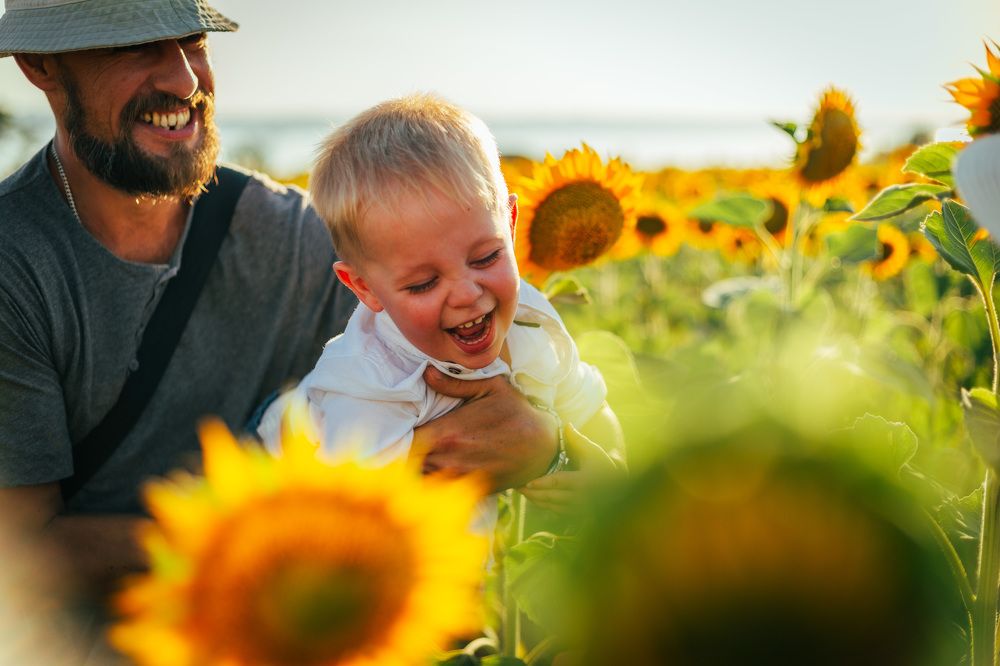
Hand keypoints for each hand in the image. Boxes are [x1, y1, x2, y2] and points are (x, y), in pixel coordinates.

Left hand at [409, 367, 558, 491]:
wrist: (544, 445)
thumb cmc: (516, 412)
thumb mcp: (490, 388)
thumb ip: (454, 383)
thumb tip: (426, 372)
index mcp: (447, 433)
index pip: (406, 441)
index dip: (401, 437)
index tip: (404, 430)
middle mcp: (448, 459)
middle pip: (409, 464)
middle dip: (406, 454)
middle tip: (408, 443)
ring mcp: (459, 479)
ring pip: (422, 480)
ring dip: (419, 470)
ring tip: (422, 458)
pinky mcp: (470, 491)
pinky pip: (442, 493)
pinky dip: (436, 484)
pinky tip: (440, 473)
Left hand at [519, 424, 620, 513]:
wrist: (617, 486)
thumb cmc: (602, 464)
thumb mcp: (593, 451)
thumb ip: (578, 439)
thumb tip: (567, 424)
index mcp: (586, 480)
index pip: (560, 482)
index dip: (543, 483)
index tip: (528, 482)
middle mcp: (582, 497)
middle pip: (552, 496)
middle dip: (533, 493)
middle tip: (516, 486)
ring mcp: (579, 508)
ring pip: (552, 506)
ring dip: (535, 499)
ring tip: (520, 490)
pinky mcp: (576, 514)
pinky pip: (555, 511)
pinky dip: (542, 505)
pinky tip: (532, 497)